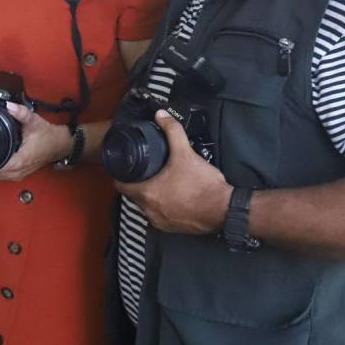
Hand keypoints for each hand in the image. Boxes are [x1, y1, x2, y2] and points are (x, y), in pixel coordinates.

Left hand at [0, 102, 72, 181]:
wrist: (61, 144)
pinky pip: (7, 176)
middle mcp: (21, 169)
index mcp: (22, 159)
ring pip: (1, 177)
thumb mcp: (34, 121)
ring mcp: (22, 172)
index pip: (0, 167)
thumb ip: (20, 113)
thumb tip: (8, 105)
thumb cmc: (48, 136)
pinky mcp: (23, 172)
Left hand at [114, 111, 231, 233]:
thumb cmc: (202, 183)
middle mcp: (148, 211)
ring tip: (157, 182)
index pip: (120, 186)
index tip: (122, 168)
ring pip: (146, 207)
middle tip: (142, 171)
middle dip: (136, 184)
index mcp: (146, 194)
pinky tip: (170, 197)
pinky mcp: (172, 228)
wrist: (224, 209)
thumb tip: (161, 115)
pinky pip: (159, 216)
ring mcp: (160, 222)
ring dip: (149, 196)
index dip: (119, 176)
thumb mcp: (185, 153)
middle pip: (133, 196)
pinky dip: (161, 207)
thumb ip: (172, 131)